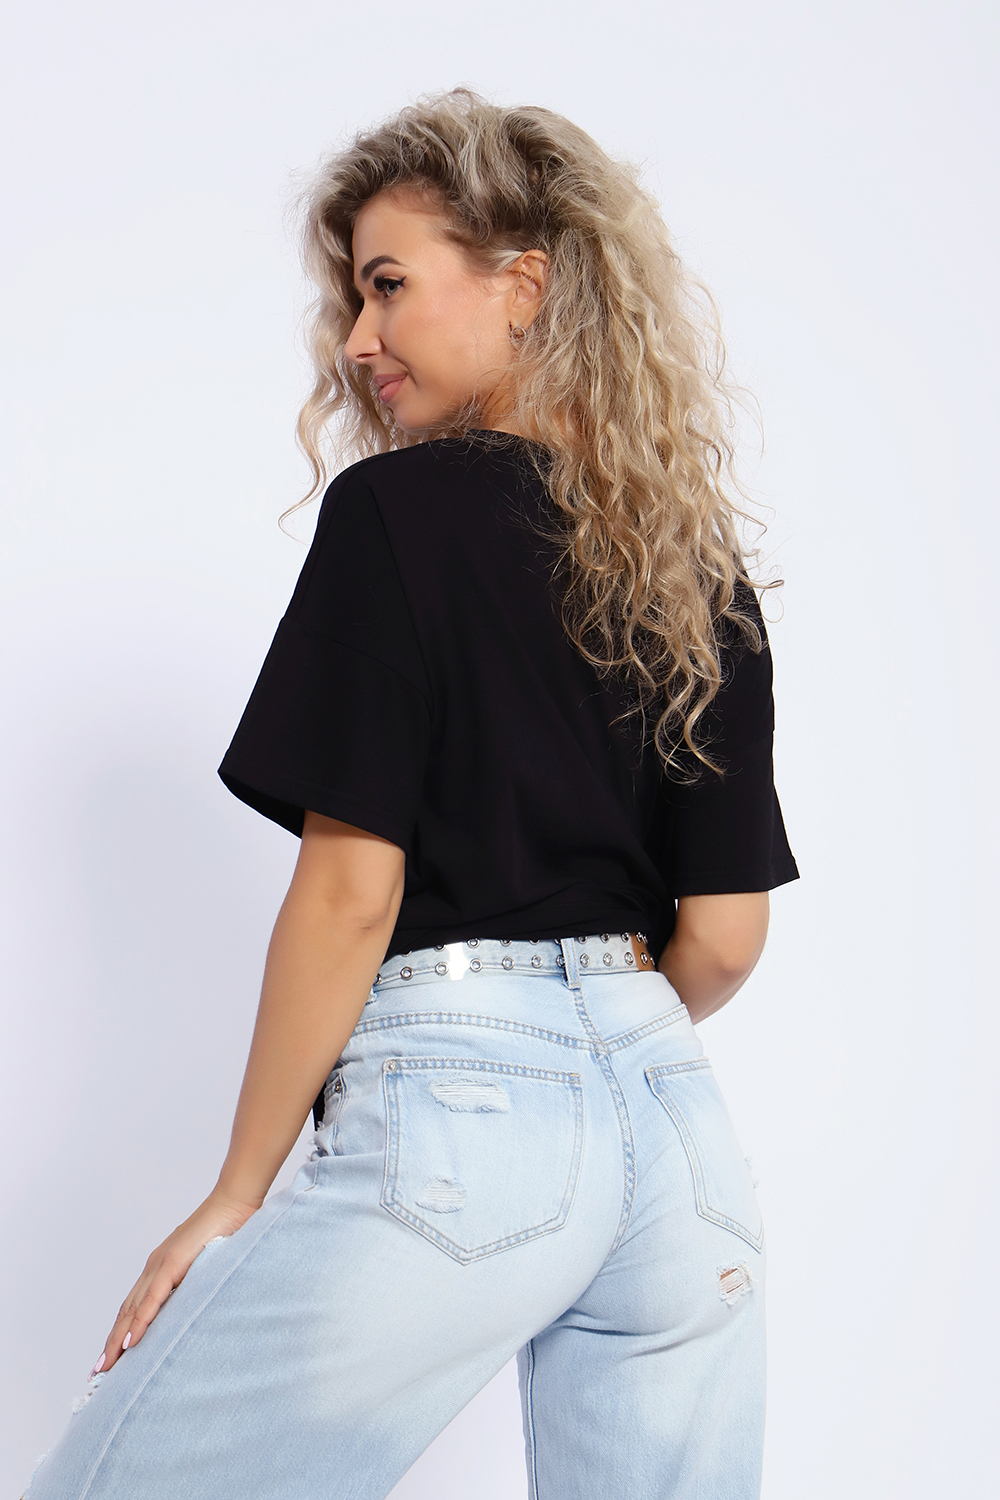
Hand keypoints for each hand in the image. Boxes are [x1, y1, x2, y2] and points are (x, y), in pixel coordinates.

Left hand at [93, 1190, 260, 1375]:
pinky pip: (152, 1299)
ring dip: (117, 1339)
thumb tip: (195, 1307)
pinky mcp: (173, 1263)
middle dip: (111, 1343)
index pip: (134, 1306)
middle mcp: (154, 1266)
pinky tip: (129, 1342)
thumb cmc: (226, 1230)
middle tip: (99, 1372)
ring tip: (107, 1366)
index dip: (121, 1331)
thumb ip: (196, 1282)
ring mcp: (161, 1264)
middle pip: (126, 1312)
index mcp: (161, 1267)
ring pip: (133, 1309)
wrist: (233, 1202)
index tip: (112, 1357)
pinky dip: (139, 1322)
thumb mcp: (207, 1265)